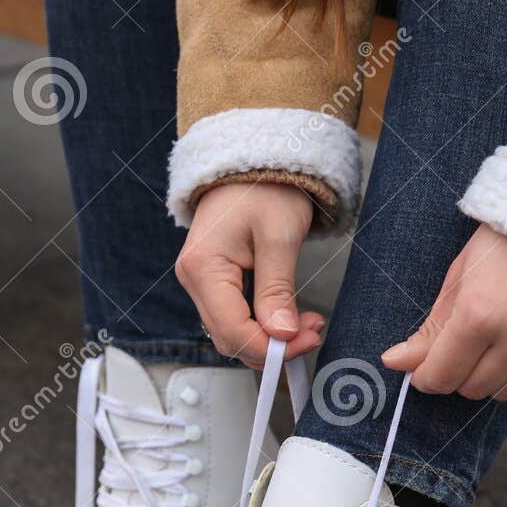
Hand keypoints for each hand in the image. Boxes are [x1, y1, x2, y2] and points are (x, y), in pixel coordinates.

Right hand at [176, 182, 325, 368]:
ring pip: (233, 333)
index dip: (271, 347)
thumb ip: (278, 289)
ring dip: (269, 338)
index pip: (233, 331)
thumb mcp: (279, 235)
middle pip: (230, 339)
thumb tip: (282, 334)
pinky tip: (288, 316)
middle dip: (272, 345)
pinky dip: (263, 325)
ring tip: (306, 323)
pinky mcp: (214, 282)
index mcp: (203, 268)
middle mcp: (193, 280)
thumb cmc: (264, 187)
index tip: (308, 340)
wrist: (253, 159)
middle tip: (313, 332)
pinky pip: (235, 318)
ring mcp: (201, 282)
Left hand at [381, 226, 506, 399]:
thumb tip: (394, 363)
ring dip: (490, 376)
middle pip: (472, 389)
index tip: (425, 370)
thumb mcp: (458, 279)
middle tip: (464, 346)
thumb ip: (429, 331)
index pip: (442, 376)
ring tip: (494, 342)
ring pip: (504, 393)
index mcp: (480, 315)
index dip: (427, 377)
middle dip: (459, 373)